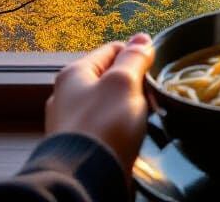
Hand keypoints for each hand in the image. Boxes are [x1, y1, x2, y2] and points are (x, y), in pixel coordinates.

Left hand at [45, 32, 154, 183]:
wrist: (83, 180)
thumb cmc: (102, 126)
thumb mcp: (123, 82)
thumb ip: (134, 58)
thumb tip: (142, 38)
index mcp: (74, 73)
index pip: (112, 50)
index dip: (136, 56)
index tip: (152, 69)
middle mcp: (67, 96)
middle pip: (109, 79)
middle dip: (133, 85)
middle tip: (149, 98)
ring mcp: (71, 123)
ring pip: (108, 106)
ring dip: (127, 110)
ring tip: (141, 120)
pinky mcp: (79, 147)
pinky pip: (104, 129)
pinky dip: (119, 131)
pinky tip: (129, 138)